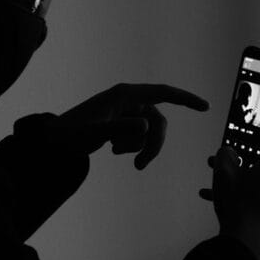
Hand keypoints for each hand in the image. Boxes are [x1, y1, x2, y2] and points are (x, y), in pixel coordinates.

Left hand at [51, 83, 208, 168]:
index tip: (205, 107)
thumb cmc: (70, 134)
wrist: (55, 142)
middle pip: (158, 121)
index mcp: (124, 94)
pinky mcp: (122, 123)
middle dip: (153, 144)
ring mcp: (126, 111)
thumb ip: (121, 129)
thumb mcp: (94, 133)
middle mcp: (128, 100)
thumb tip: (147, 127)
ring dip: (138, 147)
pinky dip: (131, 147)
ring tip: (115, 153)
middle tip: (139, 167)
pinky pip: (139, 136)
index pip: (162, 92)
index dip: (185, 99)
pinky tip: (112, 149)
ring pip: (149, 131)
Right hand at [199, 112, 259, 259]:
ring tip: (215, 162)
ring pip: (259, 167)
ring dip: (239, 162)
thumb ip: (225, 154)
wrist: (243, 243)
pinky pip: (255, 184)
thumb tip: (227, 152)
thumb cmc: (238, 203)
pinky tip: (209, 191)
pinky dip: (238, 182)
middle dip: (249, 141)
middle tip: (235, 132)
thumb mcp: (225, 172)